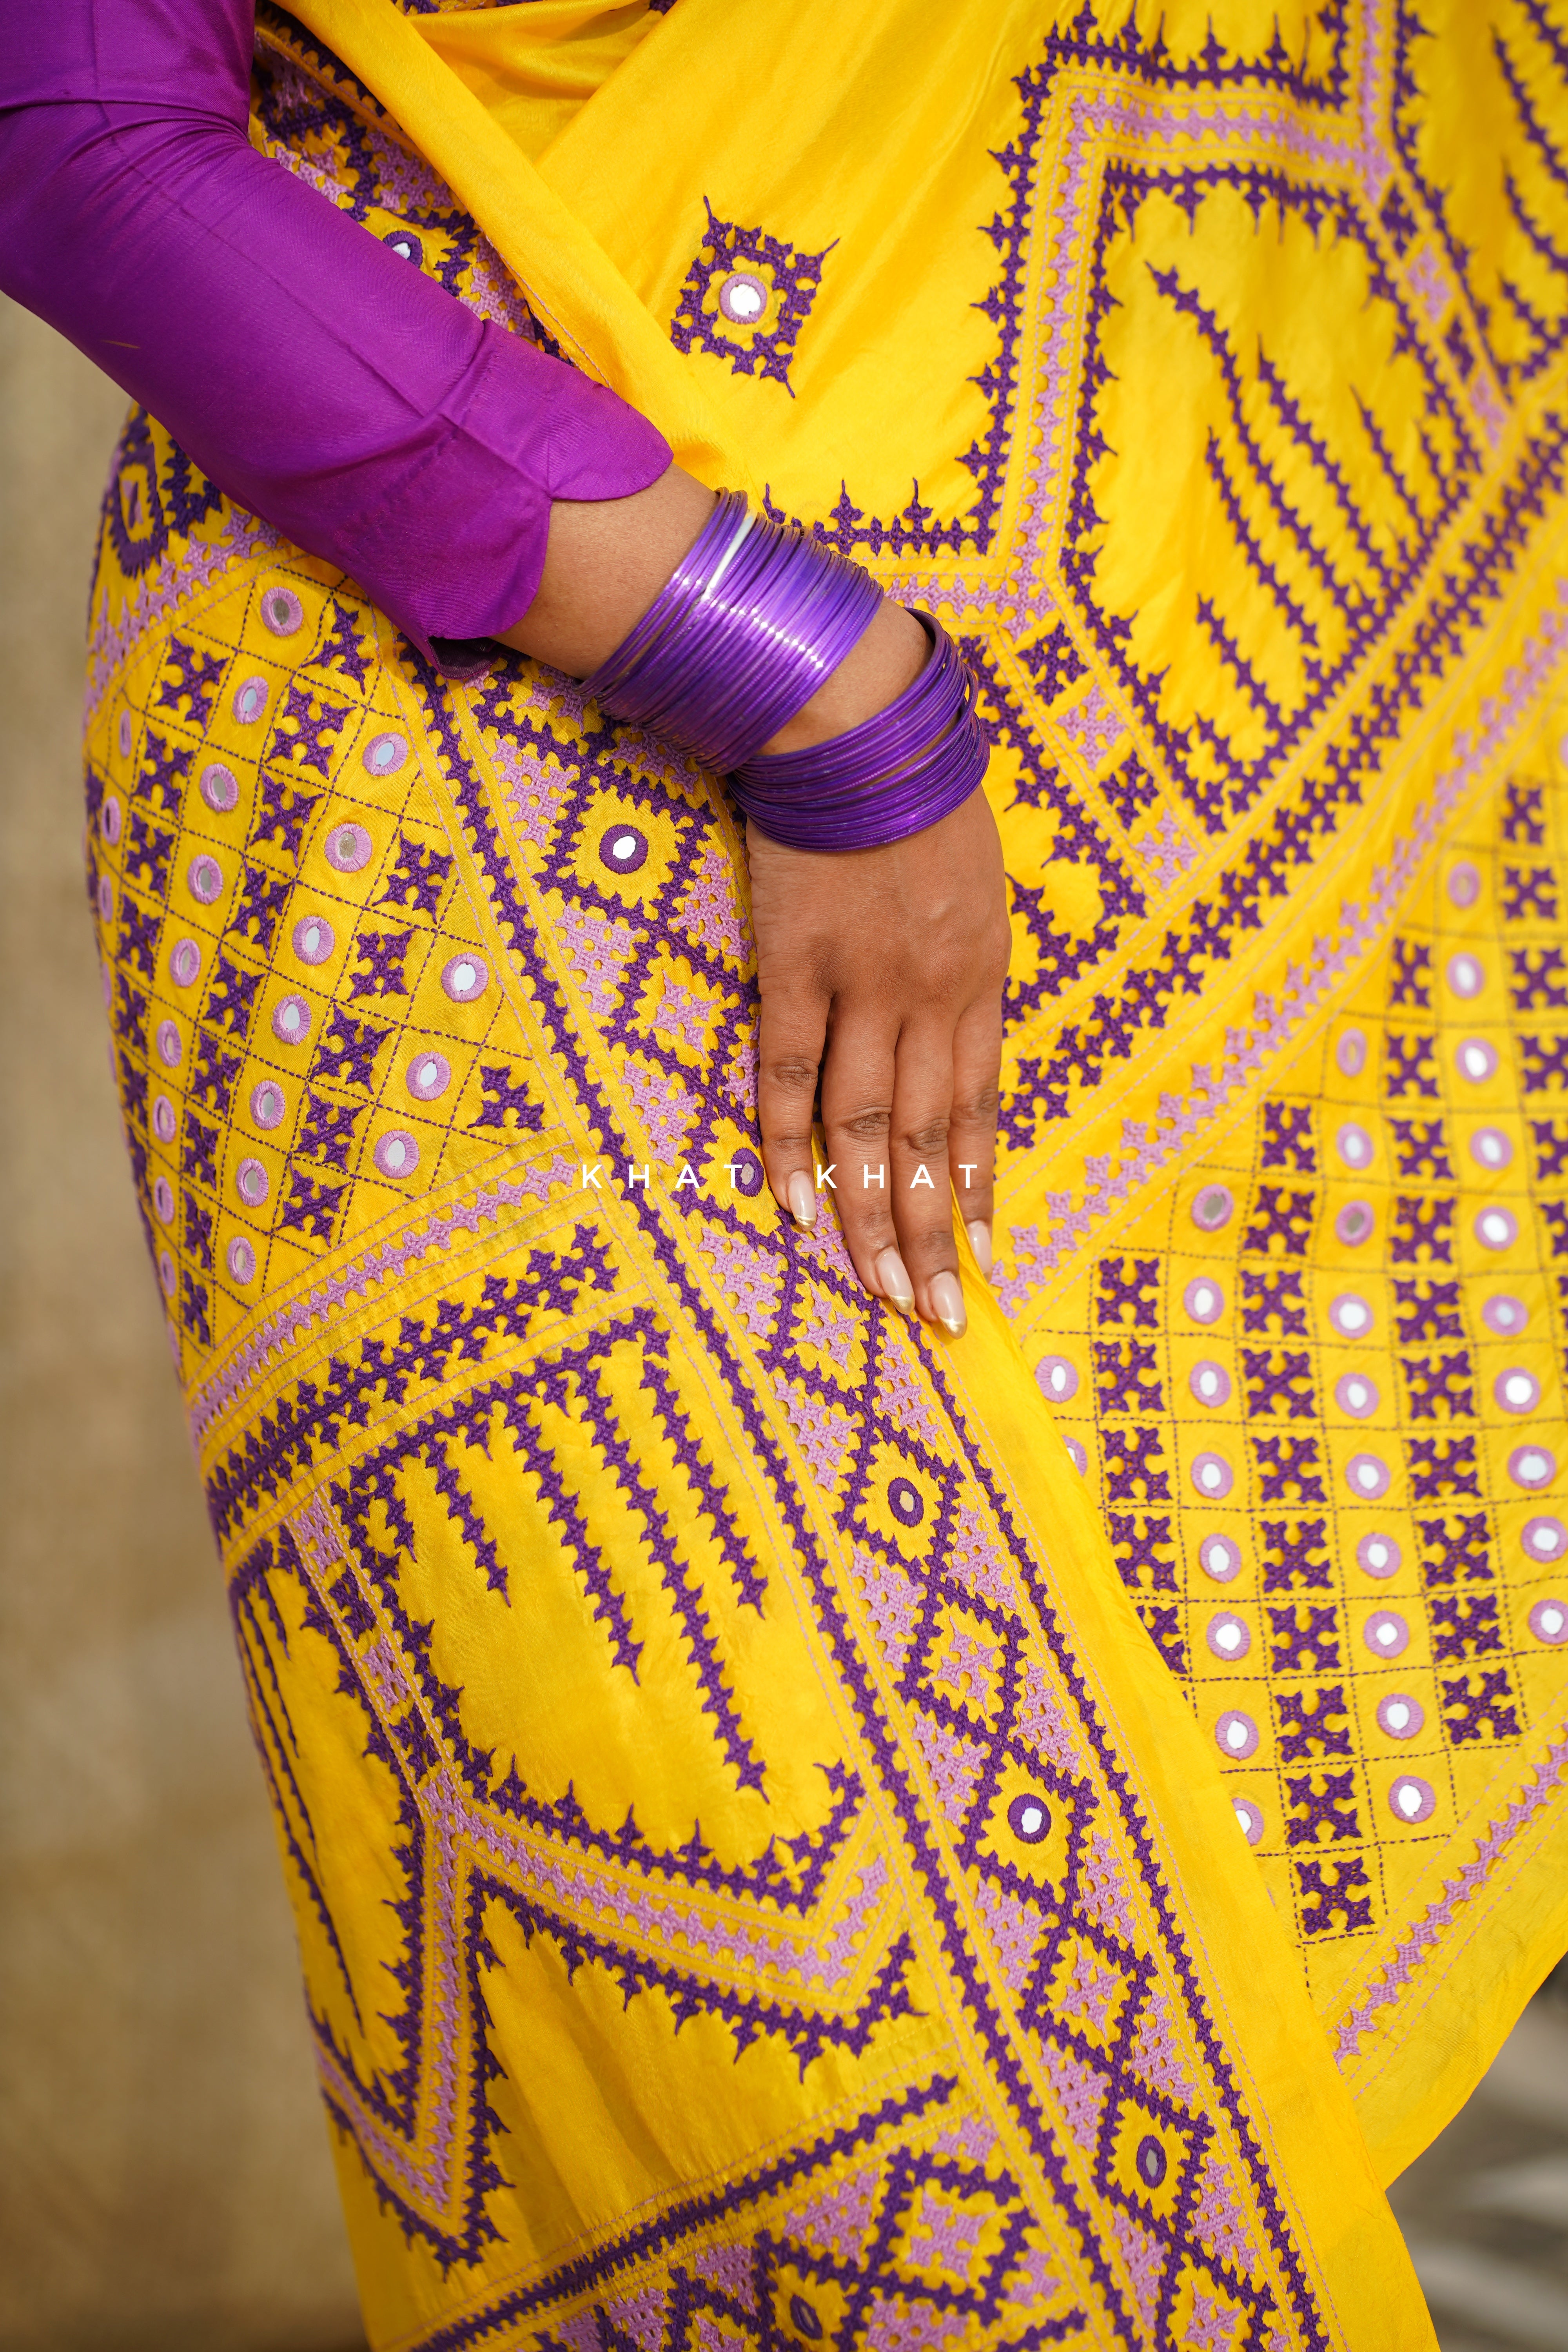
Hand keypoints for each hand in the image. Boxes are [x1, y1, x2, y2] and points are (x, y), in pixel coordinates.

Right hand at [748, 782, 1008, 1335]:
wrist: (857, 727)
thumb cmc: (921, 798)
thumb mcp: (979, 885)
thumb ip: (966, 965)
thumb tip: (953, 1028)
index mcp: (981, 979)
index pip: (982, 1110)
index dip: (978, 1189)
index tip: (981, 1258)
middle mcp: (932, 996)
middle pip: (932, 1139)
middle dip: (936, 1236)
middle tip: (939, 1315)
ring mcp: (863, 985)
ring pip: (871, 1128)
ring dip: (874, 1217)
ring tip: (883, 1292)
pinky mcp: (794, 966)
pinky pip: (793, 1074)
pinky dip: (793, 1144)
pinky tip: (794, 1207)